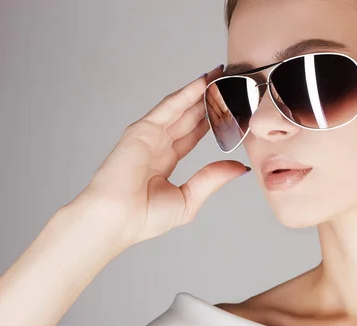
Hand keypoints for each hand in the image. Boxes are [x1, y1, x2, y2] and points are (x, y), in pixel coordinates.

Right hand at [76, 66, 248, 248]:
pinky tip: (202, 82)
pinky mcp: (142, 130)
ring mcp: (149, 136)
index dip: (211, 121)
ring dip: (199, 91)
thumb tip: (239, 167)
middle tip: (228, 83)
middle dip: (207, 100)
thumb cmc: (144, 217)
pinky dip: (185, 93)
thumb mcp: (189, 198)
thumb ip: (213, 178)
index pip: (193, 135)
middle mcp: (157, 145)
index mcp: (164, 162)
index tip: (230, 109)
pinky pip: (169, 107)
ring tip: (220, 74)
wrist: (118, 219)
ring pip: (180, 108)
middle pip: (188, 117)